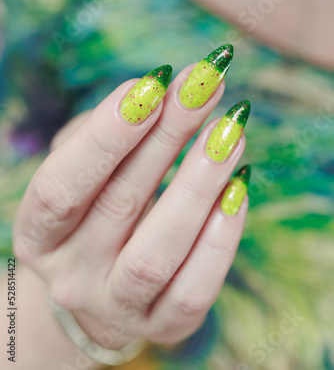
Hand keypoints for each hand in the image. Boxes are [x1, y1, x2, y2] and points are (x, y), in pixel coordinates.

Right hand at [13, 47, 249, 351]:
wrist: (98, 288)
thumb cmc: (91, 214)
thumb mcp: (81, 173)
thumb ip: (106, 135)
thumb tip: (158, 92)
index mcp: (40, 233)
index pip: (62, 186)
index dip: (104, 136)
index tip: (151, 84)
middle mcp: (72, 274)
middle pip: (119, 204)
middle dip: (167, 136)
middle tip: (204, 86)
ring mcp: (117, 306)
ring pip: (157, 253)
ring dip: (199, 183)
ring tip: (232, 131)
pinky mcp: (162, 325)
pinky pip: (194, 289)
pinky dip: (221, 237)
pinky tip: (239, 187)